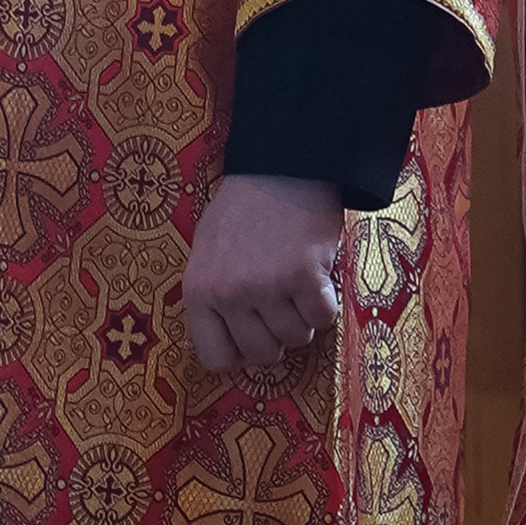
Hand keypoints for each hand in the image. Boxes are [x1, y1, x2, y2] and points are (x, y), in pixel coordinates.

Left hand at [184, 172, 343, 376]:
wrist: (281, 167)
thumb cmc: (244, 209)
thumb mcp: (207, 252)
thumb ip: (213, 296)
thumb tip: (229, 340)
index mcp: (199, 291)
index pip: (215, 357)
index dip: (239, 352)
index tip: (253, 336)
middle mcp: (230, 295)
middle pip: (261, 353)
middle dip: (277, 337)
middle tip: (283, 308)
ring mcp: (267, 287)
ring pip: (296, 338)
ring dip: (304, 318)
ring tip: (300, 287)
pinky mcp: (305, 277)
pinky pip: (323, 318)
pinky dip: (326, 303)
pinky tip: (319, 279)